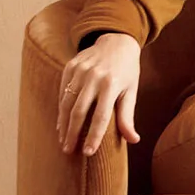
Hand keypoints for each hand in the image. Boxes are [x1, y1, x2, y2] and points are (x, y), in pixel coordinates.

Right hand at [58, 34, 142, 157]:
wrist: (117, 41)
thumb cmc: (127, 70)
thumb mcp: (131, 90)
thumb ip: (128, 116)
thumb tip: (134, 140)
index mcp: (112, 84)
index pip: (101, 116)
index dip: (94, 135)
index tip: (88, 152)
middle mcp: (94, 77)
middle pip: (79, 111)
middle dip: (72, 133)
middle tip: (69, 150)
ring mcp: (80, 71)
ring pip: (67, 103)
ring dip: (63, 124)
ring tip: (63, 140)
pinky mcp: (70, 66)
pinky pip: (62, 91)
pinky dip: (60, 109)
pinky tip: (61, 123)